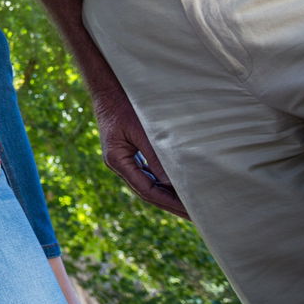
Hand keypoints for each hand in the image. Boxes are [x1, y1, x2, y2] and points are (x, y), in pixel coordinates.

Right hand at [93, 87, 189, 218]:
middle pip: (146, 191)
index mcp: (116, 161)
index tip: (190, 211)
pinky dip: (162, 180)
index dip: (169, 203)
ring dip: (167, 194)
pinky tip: (176, 184)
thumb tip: (173, 184)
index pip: (146, 191)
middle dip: (170, 204)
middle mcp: (118, 163)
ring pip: (147, 183)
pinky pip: (146, 172)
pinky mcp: (128, 151)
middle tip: (195, 216)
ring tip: (189, 204)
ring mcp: (122, 158)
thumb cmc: (124, 105)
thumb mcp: (141, 130)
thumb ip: (155, 157)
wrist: (107, 87)